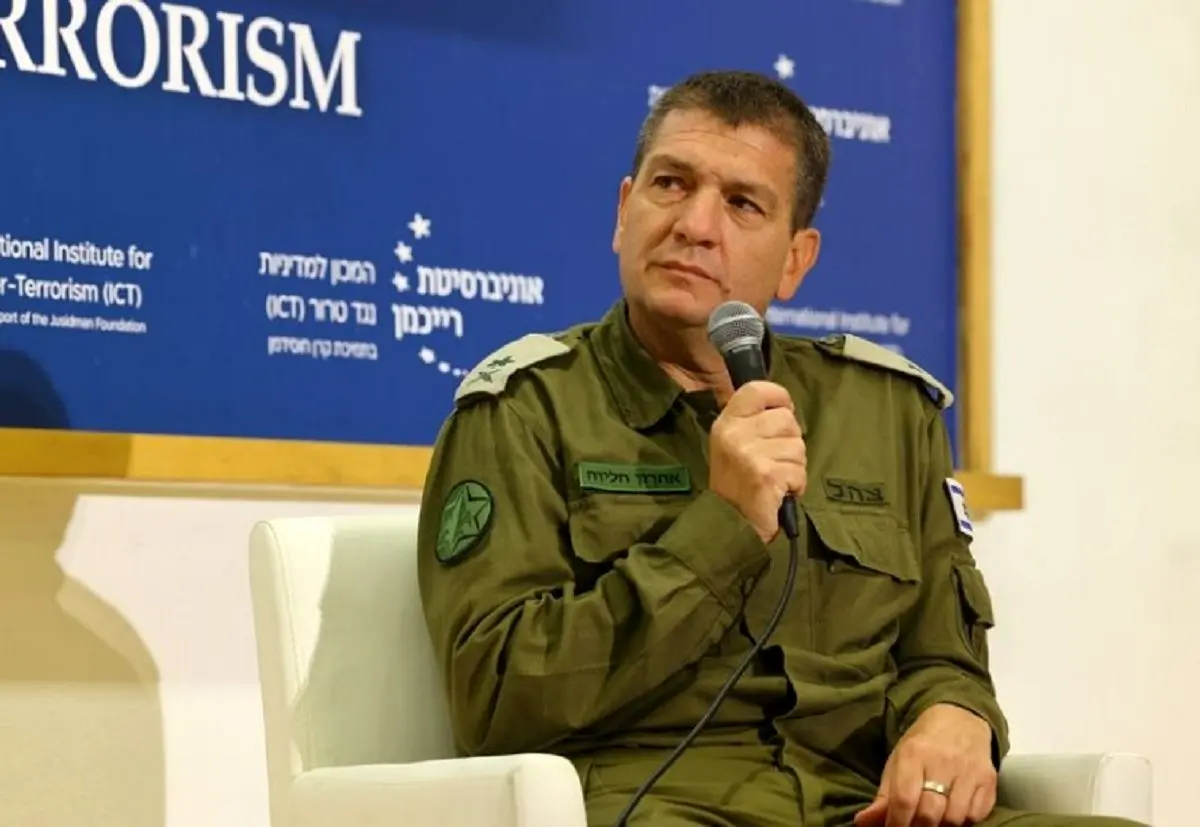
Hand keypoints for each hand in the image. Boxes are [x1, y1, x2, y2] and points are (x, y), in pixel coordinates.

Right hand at [709, 380, 805, 543]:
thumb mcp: (735, 444)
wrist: (729, 524)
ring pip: (797, 446)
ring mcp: (749, 454)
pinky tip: (779, 492)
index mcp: (726, 422)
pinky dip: (796, 484)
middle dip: (790, 441)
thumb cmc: (738, 484)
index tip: (783, 412)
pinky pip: (799, 470)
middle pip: (787, 418)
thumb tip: (786, 406)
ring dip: (794, 466)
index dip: (779, 398)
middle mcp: (734, 434)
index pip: (758, 389)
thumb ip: (754, 422)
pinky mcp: (766, 475)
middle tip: (774, 461)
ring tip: (776, 478)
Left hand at [854, 704, 996, 826]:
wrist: (961, 720)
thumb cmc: (923, 746)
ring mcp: (969, 771)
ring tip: (932, 822)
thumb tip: (863, 822)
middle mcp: (943, 762)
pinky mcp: (989, 780)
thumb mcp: (897, 762)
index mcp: (913, 754)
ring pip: (955, 818)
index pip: (904, 799)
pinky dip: (963, 822)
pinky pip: (976, 816)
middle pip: (930, 813)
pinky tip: (953, 814)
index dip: (897, 824)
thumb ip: (883, 796)